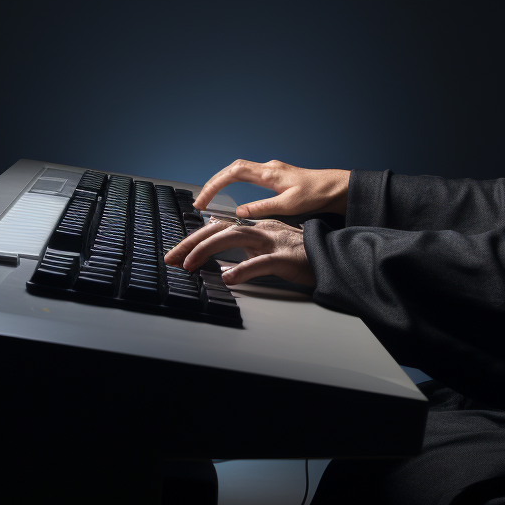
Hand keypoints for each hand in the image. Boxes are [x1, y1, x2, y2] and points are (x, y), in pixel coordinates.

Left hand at [163, 217, 315, 286]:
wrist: (334, 257)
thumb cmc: (302, 255)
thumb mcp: (268, 245)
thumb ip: (245, 242)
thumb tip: (217, 242)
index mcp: (258, 227)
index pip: (219, 227)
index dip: (194, 238)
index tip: (174, 252)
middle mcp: (263, 229)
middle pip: (220, 228)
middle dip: (192, 242)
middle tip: (171, 258)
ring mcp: (274, 241)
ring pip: (235, 237)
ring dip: (208, 250)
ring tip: (189, 264)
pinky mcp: (286, 258)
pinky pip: (262, 263)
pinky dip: (243, 269)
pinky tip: (228, 277)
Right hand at [193, 159, 349, 218]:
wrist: (336, 188)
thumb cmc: (317, 194)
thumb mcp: (289, 205)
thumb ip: (262, 207)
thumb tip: (239, 212)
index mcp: (268, 173)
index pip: (232, 173)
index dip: (214, 185)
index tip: (203, 199)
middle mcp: (267, 169)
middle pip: (231, 170)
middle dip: (213, 183)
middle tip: (201, 201)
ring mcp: (271, 171)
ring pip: (239, 171)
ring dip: (222, 182)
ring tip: (210, 198)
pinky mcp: (276, 177)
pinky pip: (248, 176)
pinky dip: (235, 184)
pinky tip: (233, 195)